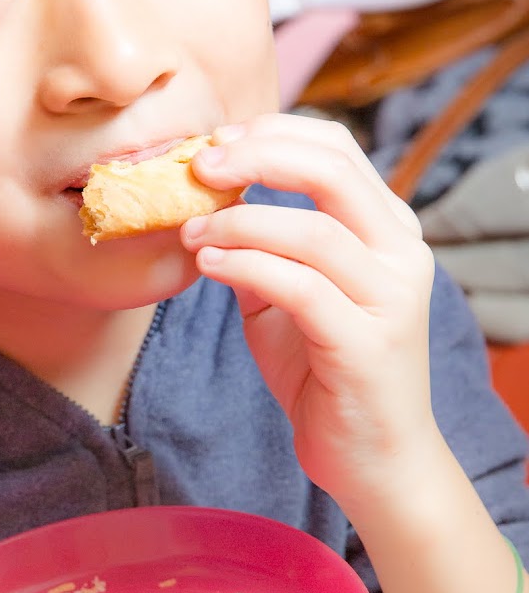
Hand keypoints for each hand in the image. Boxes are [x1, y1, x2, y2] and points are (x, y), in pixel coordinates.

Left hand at [182, 113, 440, 516]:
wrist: (371, 459)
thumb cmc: (325, 372)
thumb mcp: (287, 297)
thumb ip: (262, 248)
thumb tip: (203, 203)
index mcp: (387, 230)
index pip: (337, 150)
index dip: (272, 133)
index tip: (214, 143)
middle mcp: (402, 253)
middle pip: (332, 170)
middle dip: (257, 156)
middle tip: (198, 167)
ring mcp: (392, 298)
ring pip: (312, 230)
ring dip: (238, 222)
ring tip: (190, 233)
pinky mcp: (368, 343)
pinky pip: (299, 286)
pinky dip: (245, 266)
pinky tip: (210, 265)